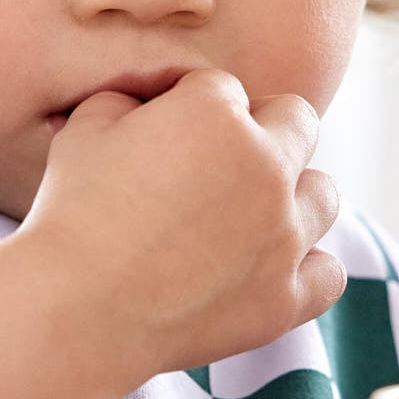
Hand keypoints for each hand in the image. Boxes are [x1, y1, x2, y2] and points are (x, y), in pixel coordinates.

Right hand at [13, 69, 345, 381]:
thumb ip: (126, 97)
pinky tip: (269, 269)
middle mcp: (266, 165)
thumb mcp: (83, 129)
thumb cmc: (70, 214)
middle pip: (298, 122)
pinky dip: (306, 269)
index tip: (166, 138)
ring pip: (323, 194)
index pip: (225, 89)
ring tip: (250, 217)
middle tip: (219, 165)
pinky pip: (329, 273)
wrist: (75, 308)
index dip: (193, 108)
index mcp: (217, 112)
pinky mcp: (285, 298)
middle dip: (264, 132)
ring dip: (293, 197)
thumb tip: (147, 101)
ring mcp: (284, 235)